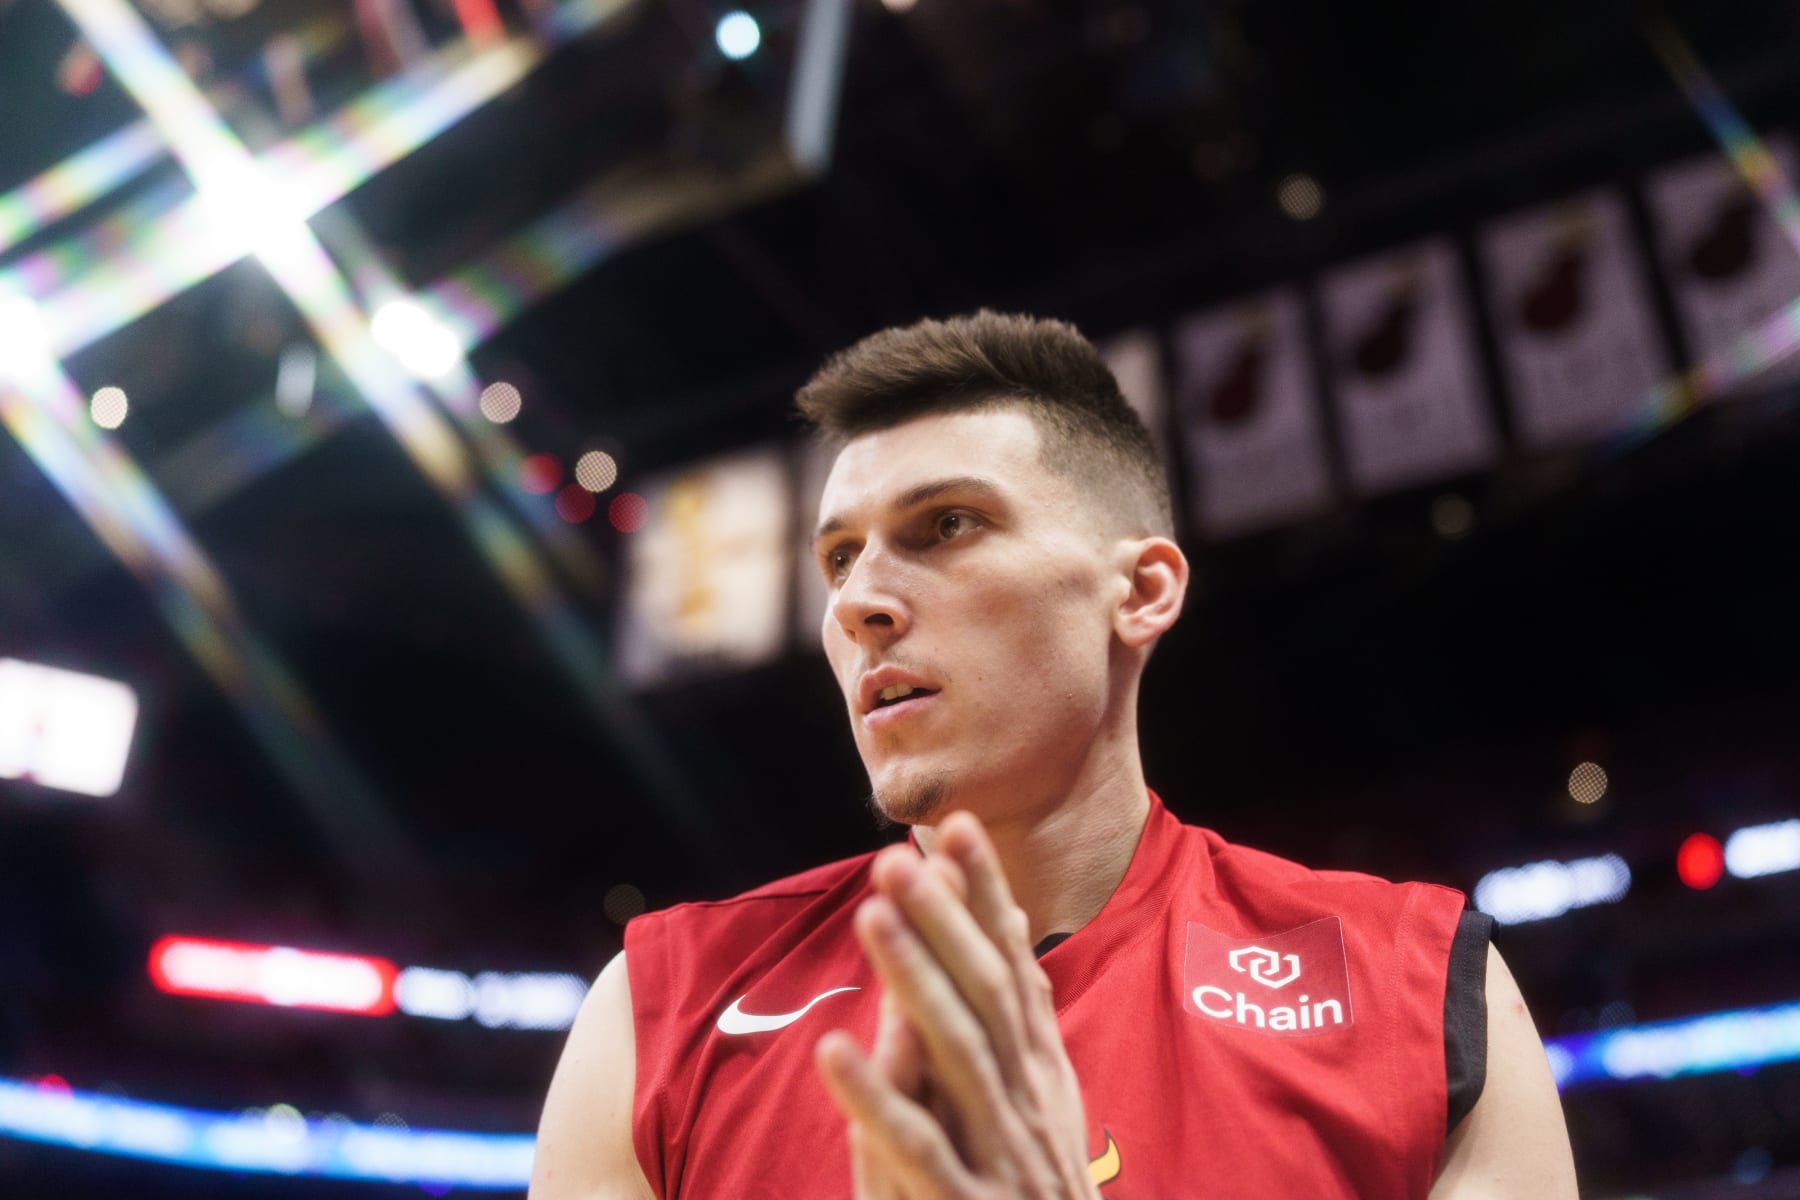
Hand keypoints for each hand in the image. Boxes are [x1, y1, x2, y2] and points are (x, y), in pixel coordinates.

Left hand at [815, 812, 1098, 1198]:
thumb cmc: (1030, 1198)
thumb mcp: (1037, 1103)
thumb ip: (1020, 1020)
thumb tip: (1012, 927)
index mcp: (1040, 1074)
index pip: (1012, 966)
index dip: (985, 897)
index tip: (955, 825)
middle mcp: (1028, 1103)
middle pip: (986, 996)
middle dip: (945, 920)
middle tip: (900, 854)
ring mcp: (1002, 1155)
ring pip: (957, 1054)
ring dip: (914, 981)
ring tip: (872, 916)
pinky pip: (918, 1147)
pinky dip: (876, 1099)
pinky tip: (833, 1052)